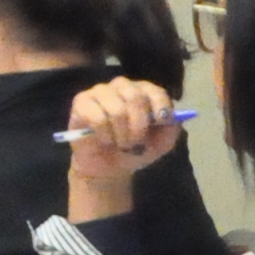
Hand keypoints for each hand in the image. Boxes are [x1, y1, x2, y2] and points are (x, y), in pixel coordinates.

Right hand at [60, 77, 183, 207]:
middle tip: (136, 142)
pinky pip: (97, 117)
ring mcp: (100, 92)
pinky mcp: (81, 102)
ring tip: (120, 144)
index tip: (161, 121)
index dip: (160, 105)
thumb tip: (173, 117)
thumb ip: (171, 129)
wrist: (109, 167)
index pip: (154, 90)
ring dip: (122, 135)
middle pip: (135, 97)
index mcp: (142, 92)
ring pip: (117, 110)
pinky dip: (105, 135)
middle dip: (139, 126)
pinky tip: (105, 140)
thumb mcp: (161, 144)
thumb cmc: (135, 150)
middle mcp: (121, 87)